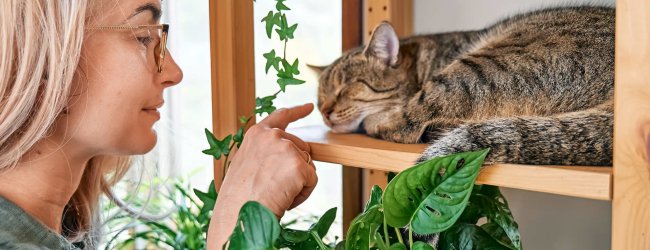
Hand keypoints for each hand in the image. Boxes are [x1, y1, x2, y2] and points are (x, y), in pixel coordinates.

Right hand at [207, 103, 316, 248]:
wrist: (238, 215)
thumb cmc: (239, 198)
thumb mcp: (246, 164)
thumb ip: (265, 153)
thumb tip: (288, 156)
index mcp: (257, 134)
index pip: (281, 116)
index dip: (298, 111)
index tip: (309, 107)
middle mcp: (273, 136)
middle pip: (301, 148)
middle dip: (296, 167)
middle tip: (274, 186)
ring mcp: (287, 149)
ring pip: (308, 165)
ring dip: (298, 182)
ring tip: (276, 194)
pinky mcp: (299, 166)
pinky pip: (312, 180)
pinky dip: (303, 193)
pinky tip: (285, 199)